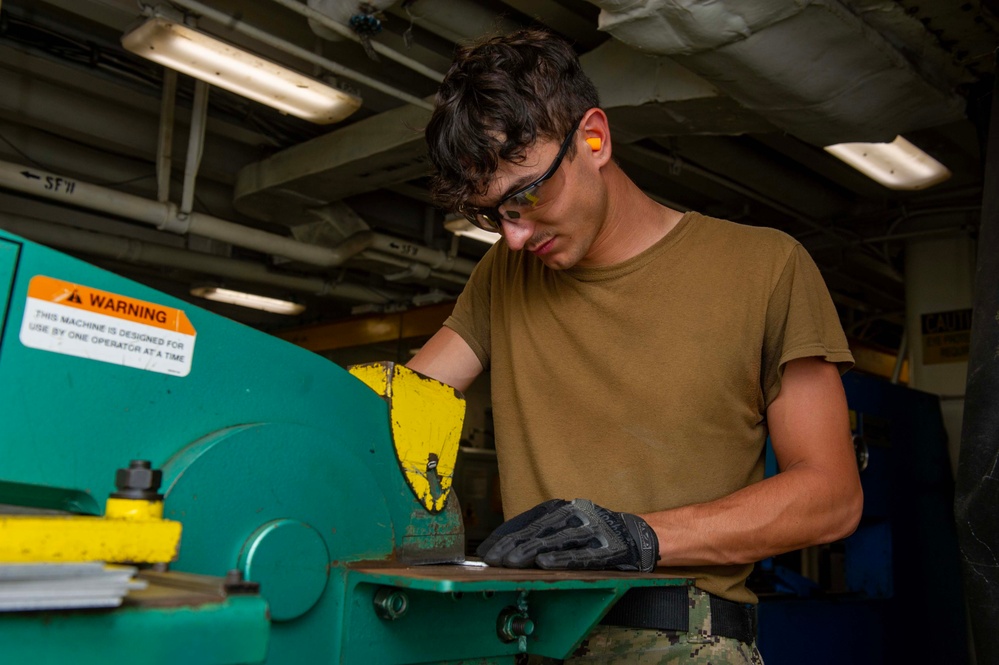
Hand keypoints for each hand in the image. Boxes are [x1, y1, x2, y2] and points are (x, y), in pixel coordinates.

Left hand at [476, 498, 658, 571]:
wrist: (638, 535)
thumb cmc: (592, 534)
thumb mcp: (564, 526)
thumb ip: (539, 533)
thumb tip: (503, 548)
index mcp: (561, 508)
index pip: (527, 520)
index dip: (505, 535)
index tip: (486, 550)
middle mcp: (575, 515)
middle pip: (538, 529)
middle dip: (512, 545)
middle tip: (492, 559)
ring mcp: (592, 531)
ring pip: (556, 540)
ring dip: (530, 551)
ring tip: (510, 562)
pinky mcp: (607, 549)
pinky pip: (581, 555)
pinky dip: (562, 558)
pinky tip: (545, 563)